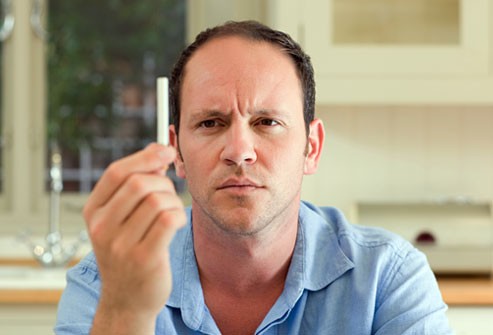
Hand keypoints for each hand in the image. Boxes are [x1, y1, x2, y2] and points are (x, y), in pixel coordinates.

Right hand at [83, 143, 185, 333]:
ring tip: (171, 212)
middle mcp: (102, 228)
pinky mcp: (144, 258)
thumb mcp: (120, 219)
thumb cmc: (128, 252)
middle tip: (169, 193)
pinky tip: (175, 225)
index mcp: (93, 212)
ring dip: (173, 200)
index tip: (166, 151)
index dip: (145, 157)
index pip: (117, 172)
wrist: (127, 299)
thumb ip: (134, 184)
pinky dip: (178, 215)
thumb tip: (157, 149)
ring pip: (157, 200)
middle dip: (163, 182)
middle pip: (139, 183)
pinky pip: (168, 219)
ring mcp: (121, 245)